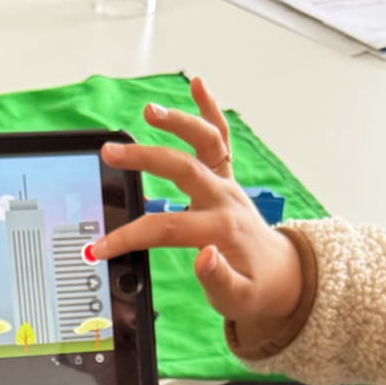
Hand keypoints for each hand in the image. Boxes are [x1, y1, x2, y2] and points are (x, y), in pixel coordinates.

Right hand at [92, 77, 301, 330]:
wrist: (283, 277)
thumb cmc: (257, 289)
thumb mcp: (239, 301)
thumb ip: (220, 280)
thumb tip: (203, 256)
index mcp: (221, 229)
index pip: (166, 227)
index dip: (130, 236)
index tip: (101, 246)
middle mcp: (225, 199)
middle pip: (182, 169)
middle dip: (146, 158)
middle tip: (111, 152)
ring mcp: (227, 185)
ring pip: (204, 143)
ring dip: (178, 123)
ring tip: (148, 111)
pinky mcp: (226, 178)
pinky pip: (220, 138)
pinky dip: (210, 110)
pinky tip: (198, 83)